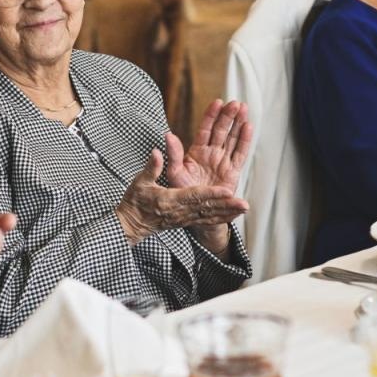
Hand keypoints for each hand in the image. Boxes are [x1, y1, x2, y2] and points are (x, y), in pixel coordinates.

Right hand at [116, 149, 247, 246]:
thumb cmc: (135, 202)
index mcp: (170, 201)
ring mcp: (185, 219)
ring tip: (244, 208)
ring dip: (229, 212)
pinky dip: (222, 218)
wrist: (132, 225)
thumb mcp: (140, 183)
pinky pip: (207, 221)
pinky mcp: (187, 222)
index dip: (211, 194)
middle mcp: (181, 212)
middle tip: (244, 204)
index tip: (226, 191)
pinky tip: (234, 215)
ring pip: (211, 215)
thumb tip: (157, 151)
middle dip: (227, 205)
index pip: (194, 196)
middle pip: (208, 208)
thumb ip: (151, 167)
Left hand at [164, 100, 251, 191]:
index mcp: (196, 151)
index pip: (205, 129)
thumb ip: (174, 155)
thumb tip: (167, 135)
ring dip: (238, 123)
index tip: (217, 102)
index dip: (211, 115)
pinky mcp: (233, 171)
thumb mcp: (174, 173)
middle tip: (235, 103)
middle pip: (221, 130)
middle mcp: (211, 153)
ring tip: (244, 108)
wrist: (196, 212)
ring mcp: (223, 161)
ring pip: (232, 138)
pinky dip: (245, 140)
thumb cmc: (182, 193)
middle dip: (228, 116)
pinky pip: (240, 153)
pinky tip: (248, 126)